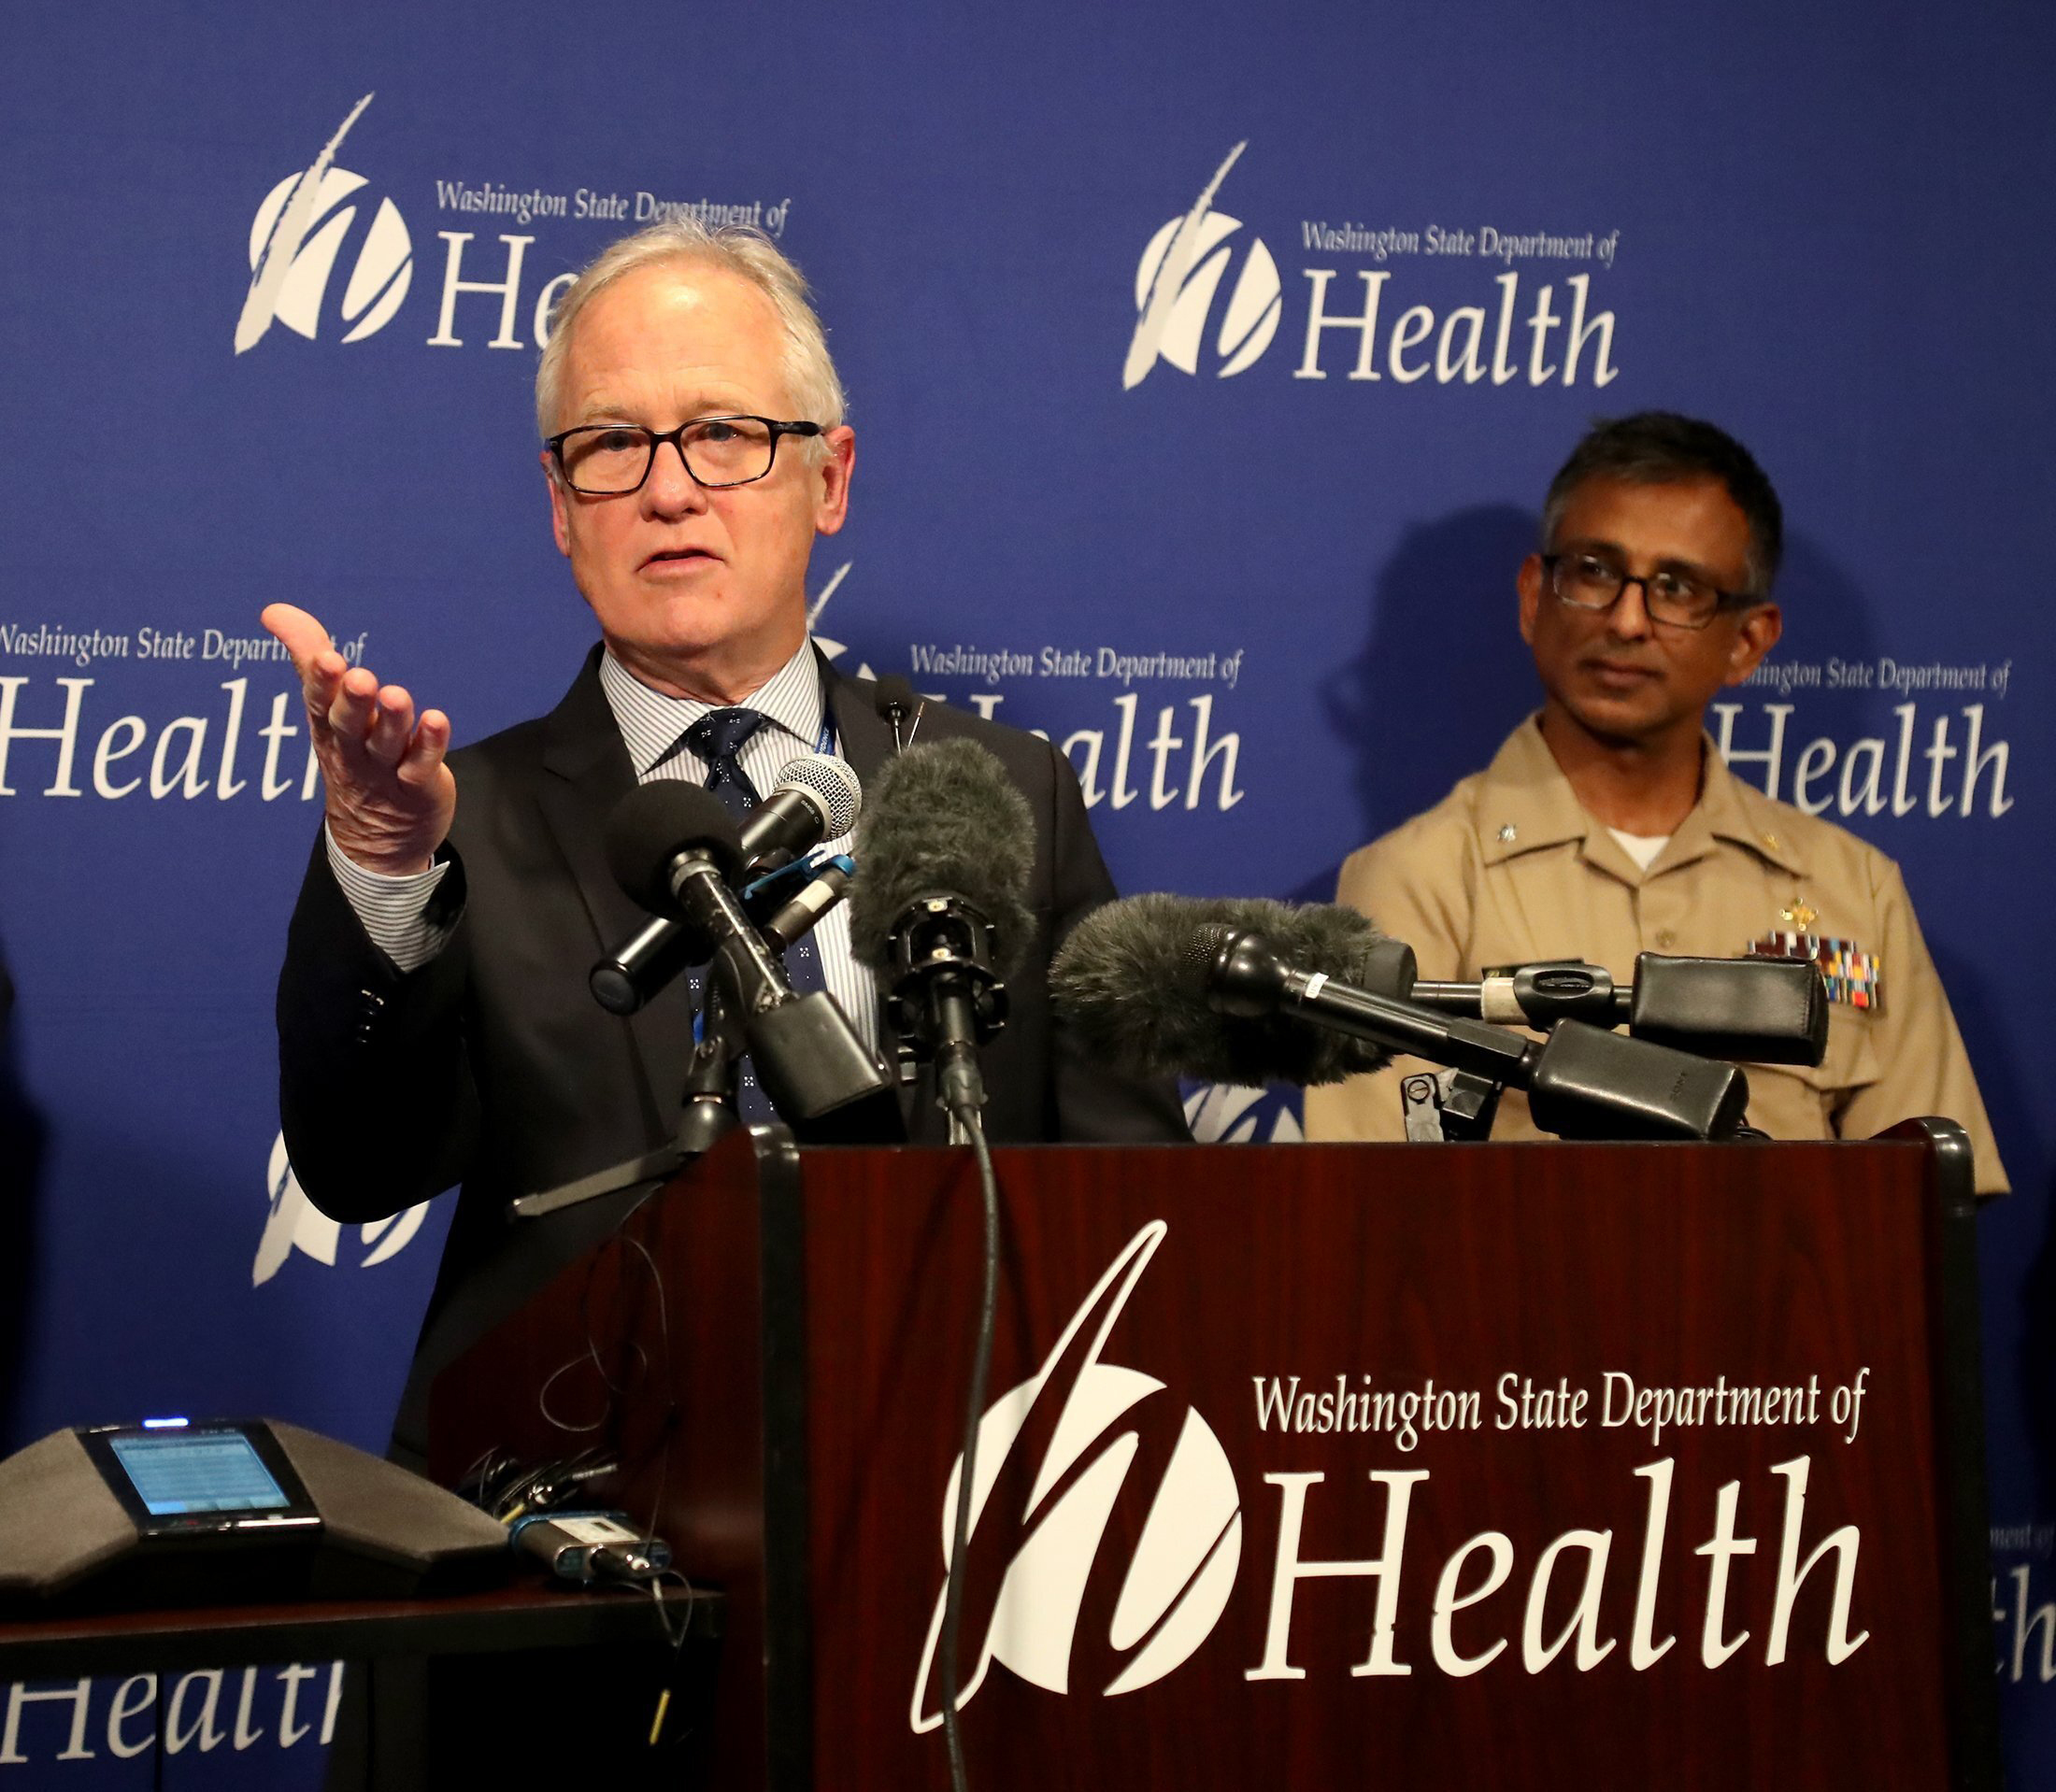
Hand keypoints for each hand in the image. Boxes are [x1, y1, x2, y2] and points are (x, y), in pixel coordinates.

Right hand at [262, 604, 455, 875]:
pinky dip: (429, 745)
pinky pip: (421, 765)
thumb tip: (273, 611)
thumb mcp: (327, 706)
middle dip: (354, 701)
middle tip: (361, 679)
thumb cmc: (353, 753)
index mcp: (330, 726)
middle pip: (351, 724)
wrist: (376, 837)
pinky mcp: (417, 785)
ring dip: (393, 720)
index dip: (321, 682)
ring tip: (396, 695)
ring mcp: (386, 769)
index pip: (319, 702)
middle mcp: (354, 747)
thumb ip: (309, 657)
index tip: (326, 657)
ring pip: (387, 744)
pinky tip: (436, 720)